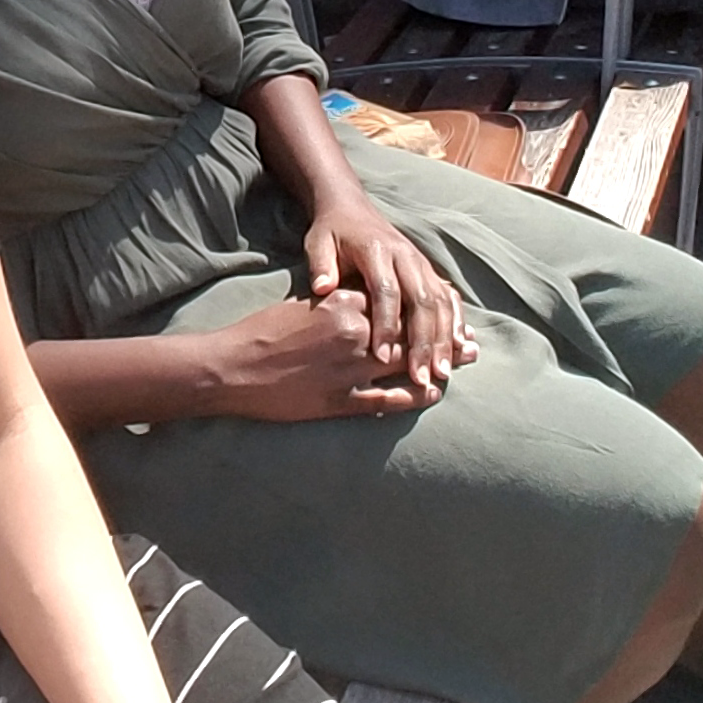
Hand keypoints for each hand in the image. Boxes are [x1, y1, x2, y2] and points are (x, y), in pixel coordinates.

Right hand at [184, 294, 442, 421]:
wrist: (231, 367)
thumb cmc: (259, 332)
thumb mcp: (300, 305)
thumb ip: (333, 303)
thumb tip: (354, 301)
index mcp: (343, 307)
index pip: (395, 304)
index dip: (423, 309)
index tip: (444, 311)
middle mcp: (356, 336)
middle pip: (411, 333)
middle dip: (443, 338)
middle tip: (471, 343)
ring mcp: (351, 371)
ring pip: (408, 366)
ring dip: (439, 365)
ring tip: (462, 365)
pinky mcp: (342, 401)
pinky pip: (389, 399)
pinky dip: (414, 396)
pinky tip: (432, 394)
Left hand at [304, 197, 474, 389]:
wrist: (351, 208)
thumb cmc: (332, 233)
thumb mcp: (318, 243)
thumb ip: (321, 265)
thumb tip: (322, 288)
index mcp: (377, 250)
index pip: (386, 291)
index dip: (385, 325)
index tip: (381, 357)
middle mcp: (406, 256)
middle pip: (422, 302)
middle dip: (424, 342)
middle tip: (421, 377)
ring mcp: (422, 264)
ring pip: (441, 303)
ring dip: (444, 339)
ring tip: (442, 372)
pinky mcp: (430, 271)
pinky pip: (450, 297)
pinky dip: (457, 322)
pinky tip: (461, 347)